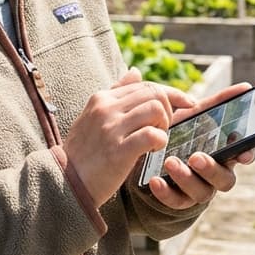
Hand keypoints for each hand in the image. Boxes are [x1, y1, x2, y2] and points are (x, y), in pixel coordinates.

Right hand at [63, 69, 194, 207]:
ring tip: (156, 139)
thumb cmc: (84, 151)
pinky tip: (152, 150)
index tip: (188, 103)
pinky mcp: (118, 150)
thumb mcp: (94, 116)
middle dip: (169, 110)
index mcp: (102, 98)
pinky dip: (160, 141)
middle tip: (163, 128)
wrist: (66, 183)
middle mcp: (106, 108)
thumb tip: (136, 70)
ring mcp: (111, 128)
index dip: (172, 93)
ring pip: (156, 109)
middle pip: (154, 93)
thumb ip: (116, 93)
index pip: (145, 84)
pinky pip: (153, 134)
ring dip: (164, 125)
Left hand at [146, 82, 254, 209]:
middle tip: (195, 156)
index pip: (244, 156)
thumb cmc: (181, 132)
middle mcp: (215, 174)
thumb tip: (246, 86)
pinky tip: (155, 180)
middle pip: (224, 179)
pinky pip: (176, 201)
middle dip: (211, 169)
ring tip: (170, 162)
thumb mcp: (197, 115)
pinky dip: (166, 192)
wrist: (149, 152)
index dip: (247, 155)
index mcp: (224, 152)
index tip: (243, 153)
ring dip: (186, 178)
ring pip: (202, 192)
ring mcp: (198, 189)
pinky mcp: (178, 199)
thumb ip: (218, 102)